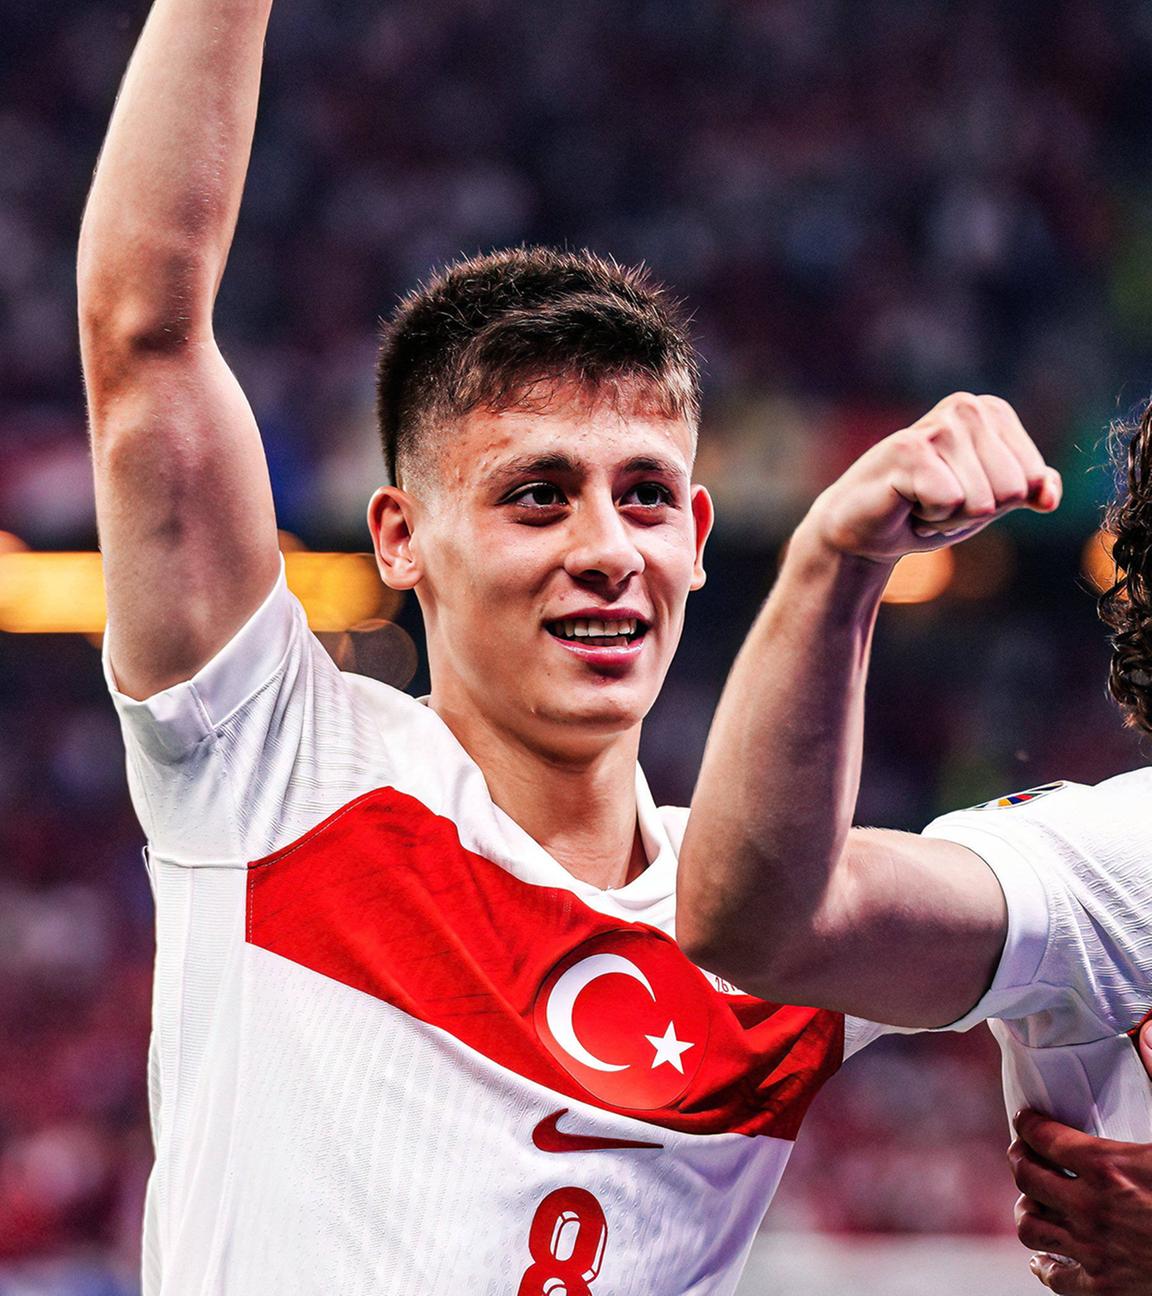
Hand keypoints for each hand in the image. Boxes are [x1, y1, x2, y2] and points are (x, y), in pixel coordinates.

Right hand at [803, 392, 1061, 563]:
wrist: (864, 530)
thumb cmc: (926, 510)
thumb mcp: (989, 501)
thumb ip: (1028, 490)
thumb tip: (1049, 497)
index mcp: (992, 412)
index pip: (1033, 479)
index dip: (999, 504)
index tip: (960, 496)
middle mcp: (968, 407)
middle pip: (1012, 490)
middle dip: (975, 512)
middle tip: (937, 503)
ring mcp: (938, 425)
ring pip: (983, 501)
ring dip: (949, 518)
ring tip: (921, 503)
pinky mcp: (909, 449)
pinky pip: (950, 502)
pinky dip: (929, 519)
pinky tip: (905, 504)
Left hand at [1010, 1021, 1151, 1293]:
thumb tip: (1147, 1029)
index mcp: (1109, 1166)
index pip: (1041, 1136)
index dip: (1029, 1124)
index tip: (1029, 1119)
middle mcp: (1093, 1208)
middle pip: (1026, 1176)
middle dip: (1021, 1159)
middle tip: (1027, 1153)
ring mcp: (1097, 1252)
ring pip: (1030, 1224)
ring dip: (1029, 1206)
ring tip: (1037, 1197)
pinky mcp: (1106, 1289)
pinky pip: (1054, 1276)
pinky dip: (1044, 1263)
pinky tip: (1048, 1253)